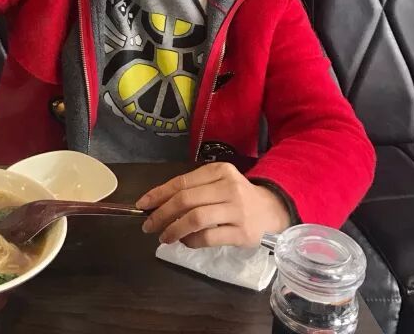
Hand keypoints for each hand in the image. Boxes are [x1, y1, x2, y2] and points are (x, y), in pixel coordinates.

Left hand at [136, 162, 290, 248]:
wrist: (271, 210)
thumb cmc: (236, 196)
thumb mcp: (217, 183)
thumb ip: (192, 189)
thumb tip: (157, 203)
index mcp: (219, 171)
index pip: (182, 181)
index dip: (158, 194)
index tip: (142, 204)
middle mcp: (228, 187)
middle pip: (186, 200)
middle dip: (162, 213)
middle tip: (148, 225)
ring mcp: (237, 210)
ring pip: (196, 218)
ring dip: (174, 229)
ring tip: (163, 237)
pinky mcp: (242, 232)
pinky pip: (209, 237)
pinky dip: (192, 241)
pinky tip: (185, 242)